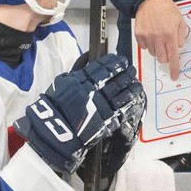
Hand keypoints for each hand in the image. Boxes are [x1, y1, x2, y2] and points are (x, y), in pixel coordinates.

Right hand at [14, 53, 145, 173]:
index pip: (103, 68)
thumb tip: (88, 58)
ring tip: (136, 82)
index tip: (120, 60)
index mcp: (83, 81)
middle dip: (126, 73)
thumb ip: (77, 70)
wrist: (55, 131)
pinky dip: (131, 103)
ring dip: (132, 87)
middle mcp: (95, 92)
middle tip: (131, 69)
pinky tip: (135, 98)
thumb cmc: (55, 106)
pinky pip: (123, 110)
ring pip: (123, 94)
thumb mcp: (62, 82)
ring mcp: (103, 107)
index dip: (113, 63)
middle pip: (116, 79)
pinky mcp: (108, 121)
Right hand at [134, 0, 187, 79]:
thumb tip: (178, 47)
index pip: (173, 57)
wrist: (150, 0)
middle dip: (166, 56)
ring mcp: (147, 37)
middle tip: (167, 47)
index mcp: (170, 34)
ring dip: (157, 49)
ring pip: (153, 54)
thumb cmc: (167, 9)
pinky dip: (149, 44)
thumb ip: (181, 36)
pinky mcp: (139, 35)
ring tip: (158, 36)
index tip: (174, 76)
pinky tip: (151, 34)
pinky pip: (144, 47)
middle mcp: (158, 38)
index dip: (174, 68)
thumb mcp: (180, 20)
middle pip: (162, 58)